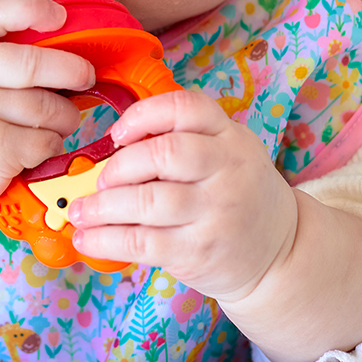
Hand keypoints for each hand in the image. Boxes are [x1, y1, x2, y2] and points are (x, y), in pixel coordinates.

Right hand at [0, 0, 94, 211]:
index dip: (33, 9)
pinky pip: (42, 141)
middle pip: (32, 65)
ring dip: (65, 116)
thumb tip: (66, 39)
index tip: (61, 17)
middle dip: (72, 71)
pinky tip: (40, 143)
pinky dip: (52, 143)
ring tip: (62, 119)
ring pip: (45, 108)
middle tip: (85, 76)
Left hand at [68, 91, 297, 303]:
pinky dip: (107, 240)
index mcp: (231, 136)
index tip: (116, 133)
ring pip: (148, 201)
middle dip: (119, 167)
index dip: (142, 115)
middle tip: (100, 180)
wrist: (281, 253)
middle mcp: (228, 170)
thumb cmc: (239, 195)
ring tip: (81, 211)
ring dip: (102, 207)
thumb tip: (113, 148)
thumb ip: (185, 141)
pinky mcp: (200, 251)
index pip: (185, 108)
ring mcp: (216, 213)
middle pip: (164, 154)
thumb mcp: (229, 153)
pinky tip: (87, 239)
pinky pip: (143, 243)